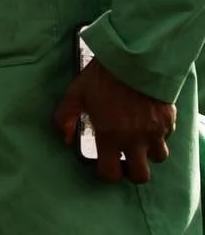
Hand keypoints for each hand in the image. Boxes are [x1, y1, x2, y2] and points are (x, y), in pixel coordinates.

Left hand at [54, 59, 176, 182]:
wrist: (133, 59)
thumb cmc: (101, 78)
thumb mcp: (75, 94)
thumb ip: (65, 117)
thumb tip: (65, 138)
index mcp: (110, 136)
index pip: (110, 174)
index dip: (105, 172)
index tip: (102, 163)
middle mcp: (135, 140)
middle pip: (141, 176)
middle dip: (132, 170)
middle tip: (124, 158)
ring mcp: (155, 132)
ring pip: (158, 158)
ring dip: (148, 152)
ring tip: (137, 139)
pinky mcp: (169, 121)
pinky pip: (167, 137)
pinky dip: (158, 134)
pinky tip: (147, 122)